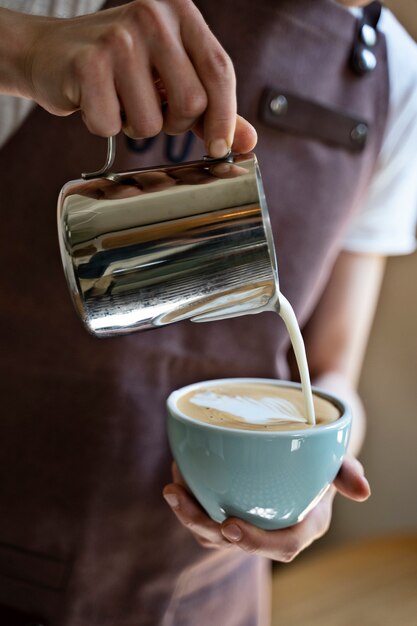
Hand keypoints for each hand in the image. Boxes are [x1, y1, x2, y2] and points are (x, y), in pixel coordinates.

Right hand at [2, 1, 255, 154]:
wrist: (51, 52)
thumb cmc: (119, 66)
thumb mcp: (171, 73)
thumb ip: (212, 104)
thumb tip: (249, 141)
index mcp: (180, 12)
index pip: (220, 71)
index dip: (224, 117)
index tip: (220, 148)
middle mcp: (152, 17)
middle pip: (191, 102)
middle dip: (174, 123)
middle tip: (153, 109)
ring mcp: (118, 38)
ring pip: (151, 124)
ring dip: (136, 126)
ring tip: (120, 99)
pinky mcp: (88, 64)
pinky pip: (112, 126)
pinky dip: (104, 126)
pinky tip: (95, 101)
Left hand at [163, 456, 369, 560]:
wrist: (310, 444)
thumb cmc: (323, 452)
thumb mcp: (339, 457)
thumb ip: (347, 471)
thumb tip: (362, 491)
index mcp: (304, 524)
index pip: (284, 545)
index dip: (256, 542)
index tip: (230, 526)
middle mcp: (275, 528)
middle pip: (236, 541)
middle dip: (202, 524)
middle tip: (176, 496)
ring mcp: (252, 520)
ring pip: (214, 533)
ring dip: (188, 514)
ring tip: (171, 488)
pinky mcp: (234, 507)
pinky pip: (208, 513)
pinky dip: (191, 497)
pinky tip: (180, 471)